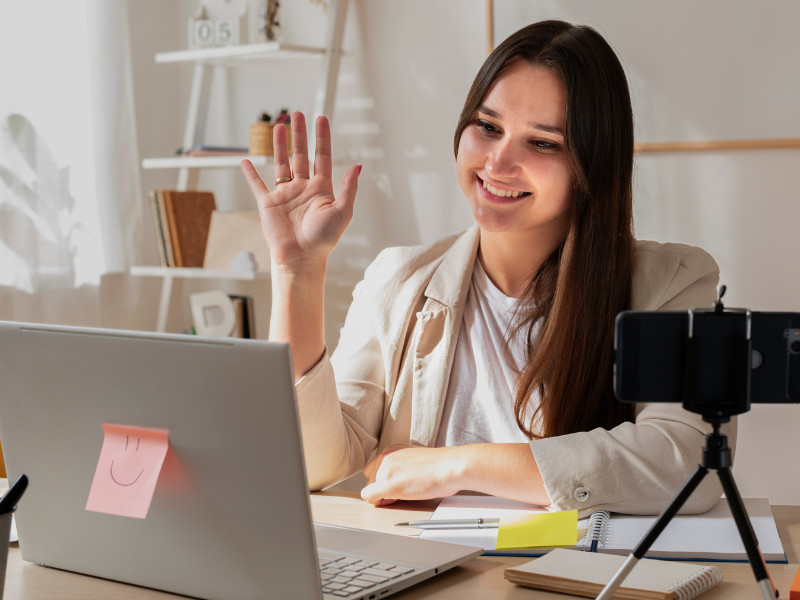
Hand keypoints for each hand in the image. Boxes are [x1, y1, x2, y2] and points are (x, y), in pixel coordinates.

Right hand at [240, 112, 360, 269]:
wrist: (301, 257)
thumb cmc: (324, 239)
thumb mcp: (342, 212)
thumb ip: (348, 188)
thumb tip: (358, 166)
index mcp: (321, 189)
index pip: (322, 156)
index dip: (322, 137)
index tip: (321, 118)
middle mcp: (303, 188)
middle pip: (300, 155)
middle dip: (299, 135)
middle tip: (297, 115)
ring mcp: (285, 195)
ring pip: (281, 164)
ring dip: (279, 145)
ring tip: (279, 127)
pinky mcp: (268, 203)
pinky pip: (257, 185)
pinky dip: (250, 173)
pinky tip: (246, 160)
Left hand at [360, 444, 463, 505]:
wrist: (450, 466)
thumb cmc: (440, 466)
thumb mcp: (415, 459)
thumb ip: (401, 466)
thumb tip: (396, 480)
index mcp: (392, 449)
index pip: (375, 468)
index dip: (384, 480)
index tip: (399, 484)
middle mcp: (385, 456)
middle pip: (370, 478)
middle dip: (381, 487)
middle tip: (401, 491)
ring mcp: (385, 470)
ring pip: (370, 488)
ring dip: (383, 495)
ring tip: (404, 493)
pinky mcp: (387, 484)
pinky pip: (369, 496)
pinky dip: (378, 502)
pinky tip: (394, 500)